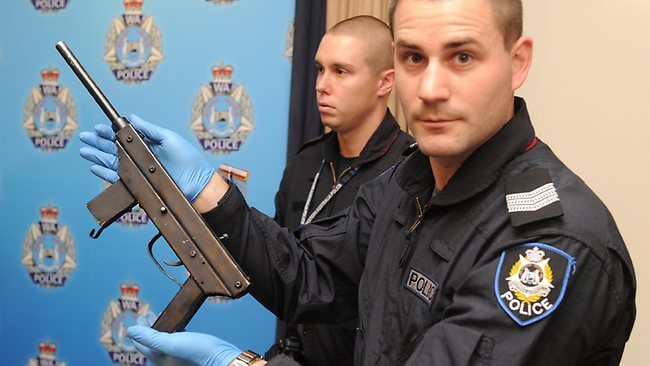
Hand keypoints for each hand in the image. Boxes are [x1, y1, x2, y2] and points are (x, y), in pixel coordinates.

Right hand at [79, 114, 214, 201]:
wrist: (196, 183)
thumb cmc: (188, 160)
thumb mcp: (168, 138)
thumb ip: (149, 129)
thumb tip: (133, 117)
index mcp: (148, 144)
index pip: (124, 136)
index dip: (110, 132)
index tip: (98, 127)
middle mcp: (141, 157)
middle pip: (114, 148)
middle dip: (98, 142)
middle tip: (84, 137)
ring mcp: (139, 170)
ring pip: (112, 162)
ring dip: (97, 156)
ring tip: (84, 150)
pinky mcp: (138, 184)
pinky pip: (117, 178)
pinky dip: (105, 172)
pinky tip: (94, 166)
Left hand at [127, 315, 241, 365]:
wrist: (220, 357)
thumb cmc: (198, 352)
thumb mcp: (172, 342)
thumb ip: (150, 337)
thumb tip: (130, 331)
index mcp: (159, 359)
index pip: (142, 343)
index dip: (139, 328)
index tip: (140, 315)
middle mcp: (165, 359)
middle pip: (151, 342)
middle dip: (147, 328)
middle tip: (147, 315)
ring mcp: (176, 357)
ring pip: (162, 340)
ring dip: (158, 328)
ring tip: (159, 317)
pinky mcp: (187, 352)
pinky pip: (174, 340)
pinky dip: (170, 331)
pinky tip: (175, 326)